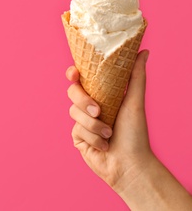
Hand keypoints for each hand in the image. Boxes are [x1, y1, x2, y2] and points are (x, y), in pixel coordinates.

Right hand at [66, 50, 154, 188]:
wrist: (129, 164)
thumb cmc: (135, 134)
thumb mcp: (134, 101)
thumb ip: (135, 76)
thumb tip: (143, 51)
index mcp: (101, 95)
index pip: (81, 79)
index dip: (73, 73)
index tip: (74, 73)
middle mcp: (89, 107)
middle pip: (72, 93)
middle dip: (84, 101)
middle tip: (99, 111)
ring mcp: (82, 122)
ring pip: (74, 112)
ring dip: (93, 125)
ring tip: (109, 134)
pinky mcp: (77, 137)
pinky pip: (77, 130)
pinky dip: (92, 138)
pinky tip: (103, 145)